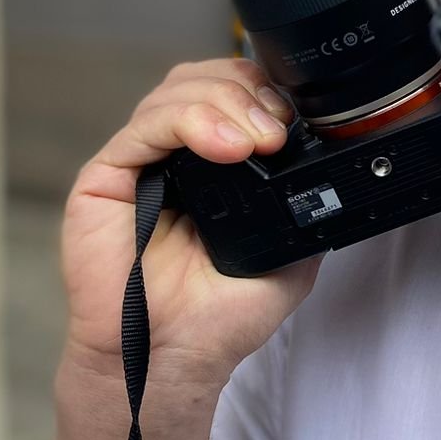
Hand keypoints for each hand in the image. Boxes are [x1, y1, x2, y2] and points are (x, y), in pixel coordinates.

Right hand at [58, 57, 322, 399]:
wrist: (172, 361)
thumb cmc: (219, 317)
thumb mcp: (290, 253)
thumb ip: (305, 202)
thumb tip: (335, 164)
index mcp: (217, 166)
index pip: (237, 94)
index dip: (266, 93)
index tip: (294, 122)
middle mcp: (176, 155)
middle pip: (207, 79)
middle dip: (249, 91)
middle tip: (275, 131)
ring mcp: (139, 163)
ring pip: (176, 91)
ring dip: (224, 103)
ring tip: (254, 142)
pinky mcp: (105, 177)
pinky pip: (143, 126)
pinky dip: (188, 121)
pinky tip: (223, 147)